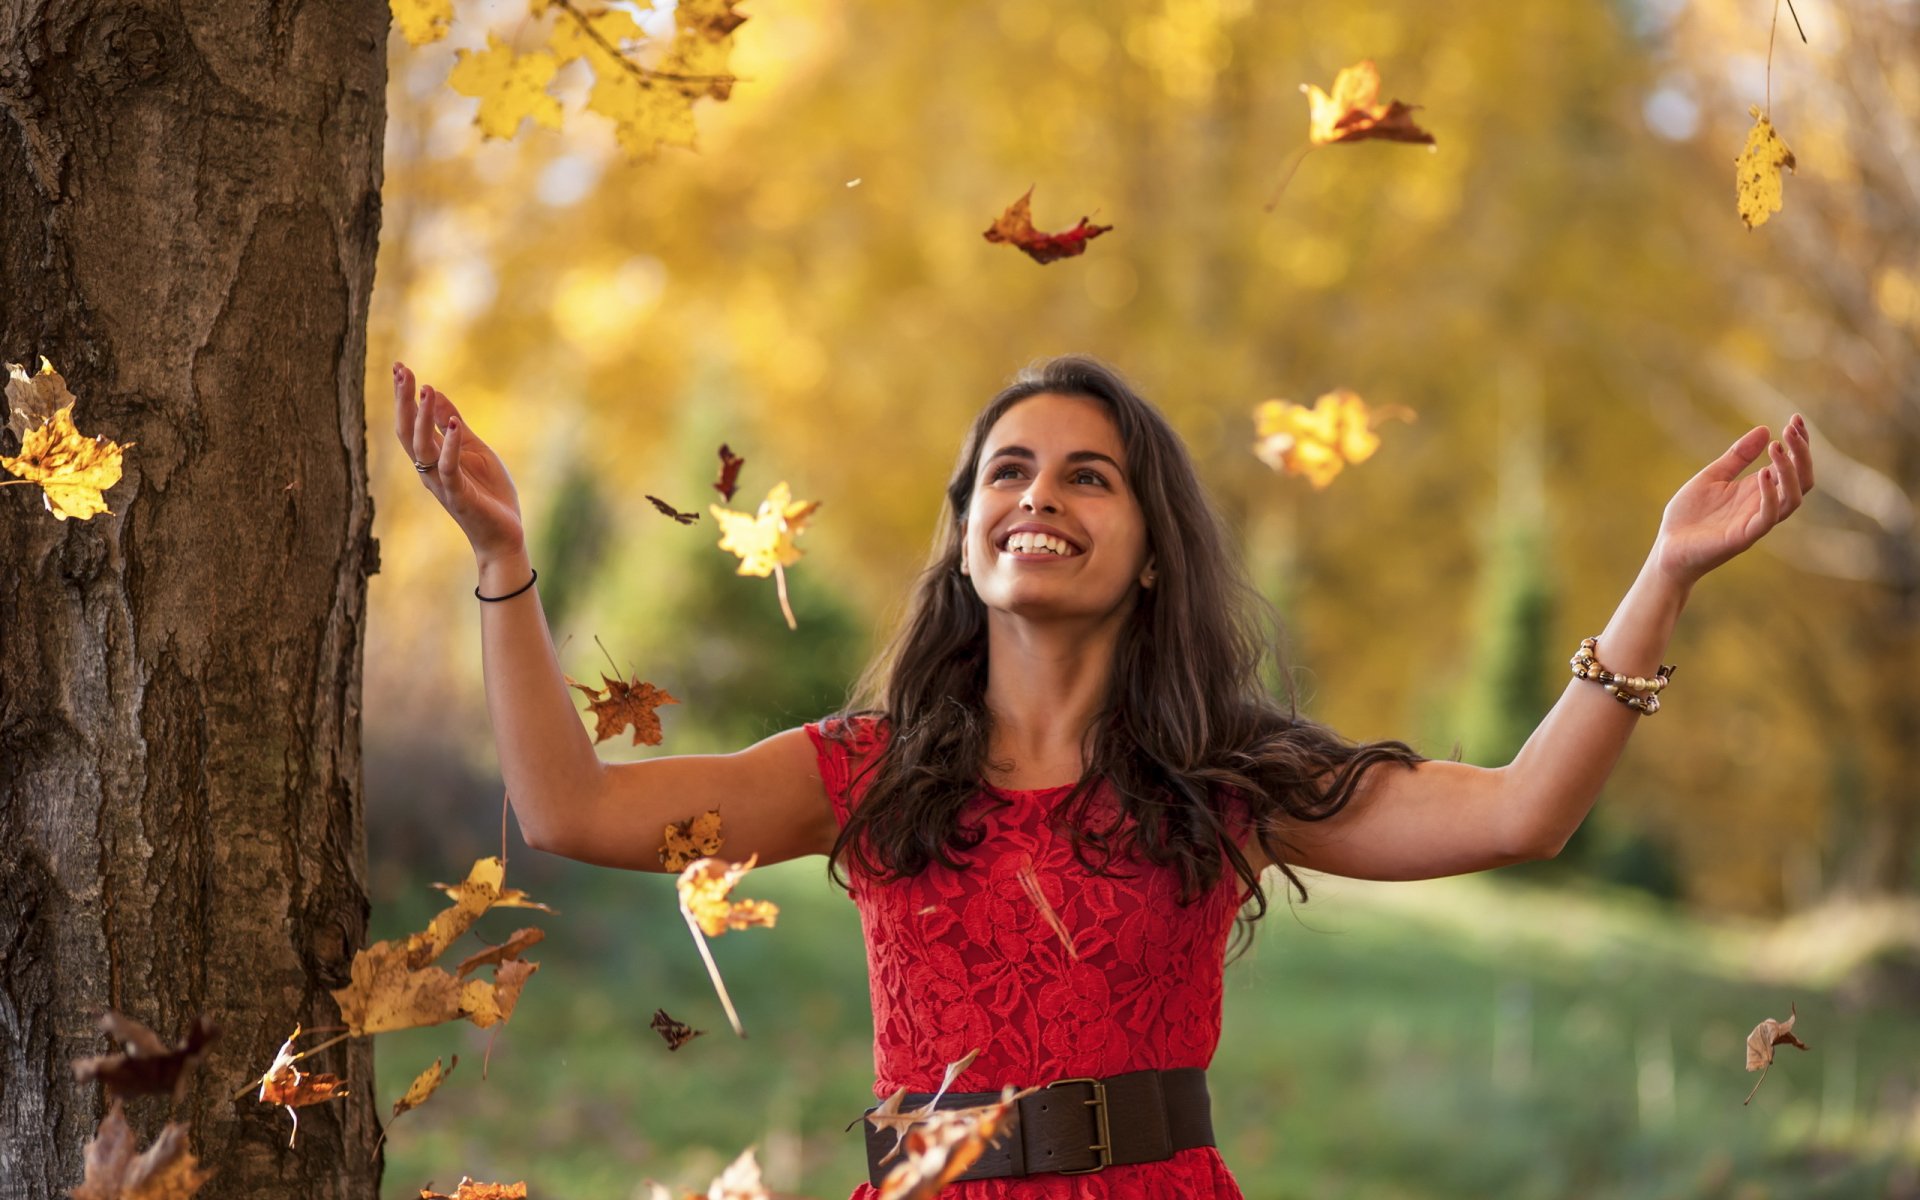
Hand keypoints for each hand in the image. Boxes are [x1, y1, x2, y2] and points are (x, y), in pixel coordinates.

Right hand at [393, 361, 525, 561]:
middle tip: (402, 371)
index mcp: (432, 458)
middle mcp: (429, 470)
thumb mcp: (474, 450)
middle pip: (407, 432)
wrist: (503, 535)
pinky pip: (449, 468)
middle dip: (403, 401)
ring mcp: (442, 483)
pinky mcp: (459, 495)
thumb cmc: (488, 493)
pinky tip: (455, 424)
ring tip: (426, 390)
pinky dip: (450, 445)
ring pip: (422, 448)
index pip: (410, 423)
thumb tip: (435, 394)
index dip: (404, 397)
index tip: (400, 367)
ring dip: (423, 418)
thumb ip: (454, 426)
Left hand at [1651, 413, 1814, 585]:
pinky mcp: (1744, 536)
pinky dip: (1769, 495)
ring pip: (1793, 498)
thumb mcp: (1712, 477)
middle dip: (1801, 453)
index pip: (1792, 466)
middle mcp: (1763, 505)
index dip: (1799, 443)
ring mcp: (1756, 522)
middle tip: (1792, 428)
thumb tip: (1764, 429)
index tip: (1796, 419)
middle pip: (1801, 480)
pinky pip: (1768, 517)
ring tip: (1778, 447)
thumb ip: (1737, 456)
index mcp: (1758, 490)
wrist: (1667, 549)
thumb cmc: (1689, 516)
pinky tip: (1761, 473)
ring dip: (1790, 471)